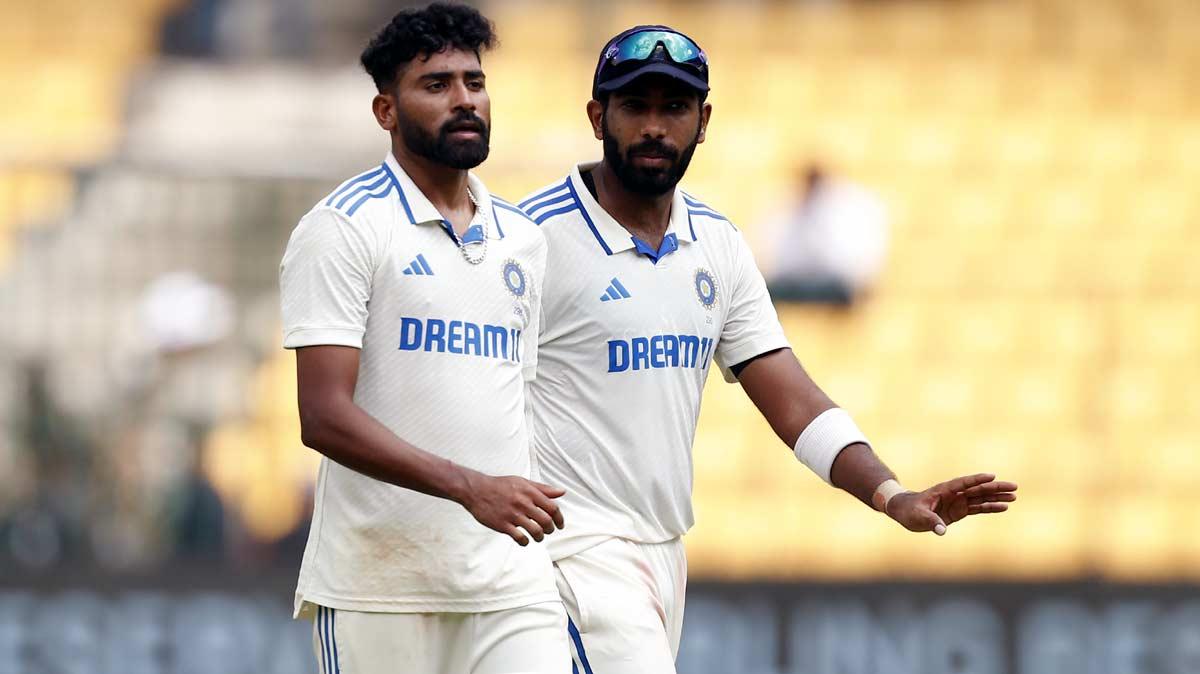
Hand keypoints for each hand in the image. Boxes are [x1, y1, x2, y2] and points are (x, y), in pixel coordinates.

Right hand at [458, 473, 565, 545]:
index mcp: (530, 492)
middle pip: (546, 521)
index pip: (552, 508)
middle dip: (550, 529)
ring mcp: (513, 515)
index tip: (560, 525)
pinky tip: (524, 540)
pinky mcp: (502, 525)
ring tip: (538, 537)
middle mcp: (523, 503)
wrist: (476, 490)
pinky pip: (520, 538)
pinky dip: (525, 542)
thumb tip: (561, 492)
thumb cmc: (501, 485)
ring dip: (540, 537)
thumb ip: (543, 488)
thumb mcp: (523, 482)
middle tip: (548, 531)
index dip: (559, 518)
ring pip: (535, 531)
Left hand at [886, 473, 1016, 535]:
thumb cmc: (909, 510)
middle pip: (978, 489)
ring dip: (996, 497)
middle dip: (995, 488)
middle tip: (1014, 486)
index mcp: (944, 490)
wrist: (905, 511)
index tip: (992, 476)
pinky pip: (977, 508)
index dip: (978, 479)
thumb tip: (942, 531)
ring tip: (1014, 496)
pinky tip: (1003, 507)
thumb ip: (931, 521)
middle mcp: (954, 494)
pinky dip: (990, 507)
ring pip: (981, 498)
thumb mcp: (918, 516)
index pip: (964, 483)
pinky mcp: (959, 511)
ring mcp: (958, 502)